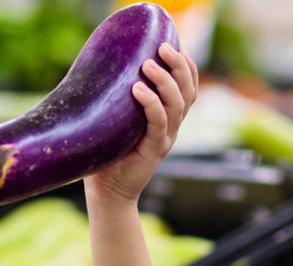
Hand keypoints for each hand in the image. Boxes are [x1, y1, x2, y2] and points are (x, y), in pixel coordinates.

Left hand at [84, 43, 198, 202]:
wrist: (107, 192)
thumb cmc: (108, 153)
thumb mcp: (117, 120)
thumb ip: (120, 97)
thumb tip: (103, 62)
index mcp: (167, 118)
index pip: (188, 89)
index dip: (188, 67)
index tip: (176, 45)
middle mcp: (171, 127)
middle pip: (188, 92)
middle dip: (179, 66)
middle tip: (163, 47)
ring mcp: (165, 139)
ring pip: (177, 105)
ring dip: (164, 81)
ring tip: (147, 65)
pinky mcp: (154, 151)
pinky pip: (158, 123)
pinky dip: (151, 104)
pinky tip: (137, 89)